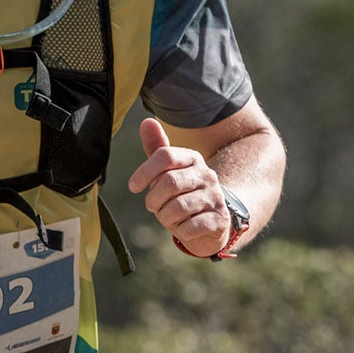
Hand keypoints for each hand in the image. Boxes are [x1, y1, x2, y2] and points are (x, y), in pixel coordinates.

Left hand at [128, 116, 234, 256]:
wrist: (213, 220)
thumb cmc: (183, 193)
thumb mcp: (168, 172)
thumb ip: (157, 148)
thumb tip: (146, 121)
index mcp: (192, 159)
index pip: (165, 156)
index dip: (144, 171)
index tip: (133, 187)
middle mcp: (207, 175)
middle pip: (169, 182)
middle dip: (154, 199)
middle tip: (153, 206)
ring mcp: (216, 197)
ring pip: (178, 207)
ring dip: (166, 217)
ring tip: (170, 217)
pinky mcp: (220, 219)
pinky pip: (190, 227)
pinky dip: (180, 231)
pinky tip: (184, 228)